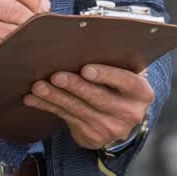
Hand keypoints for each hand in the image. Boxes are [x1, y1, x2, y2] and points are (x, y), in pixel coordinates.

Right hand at [0, 0, 49, 75]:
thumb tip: (40, 4)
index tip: (44, 7)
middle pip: (16, 12)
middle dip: (33, 23)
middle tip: (40, 29)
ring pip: (12, 35)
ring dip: (26, 40)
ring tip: (30, 42)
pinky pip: (2, 54)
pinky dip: (13, 55)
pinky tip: (16, 54)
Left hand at [22, 64, 153, 149]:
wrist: (121, 117)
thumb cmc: (118, 84)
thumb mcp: (124, 73)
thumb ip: (112, 61)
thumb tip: (82, 40)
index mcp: (142, 93)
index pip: (126, 82)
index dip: (106, 75)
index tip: (85, 69)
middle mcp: (130, 113)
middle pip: (98, 98)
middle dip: (74, 86)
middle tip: (55, 76)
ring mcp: (111, 128)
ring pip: (78, 109)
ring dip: (55, 97)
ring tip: (38, 86)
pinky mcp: (92, 136)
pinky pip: (66, 118)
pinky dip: (48, 107)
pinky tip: (34, 99)